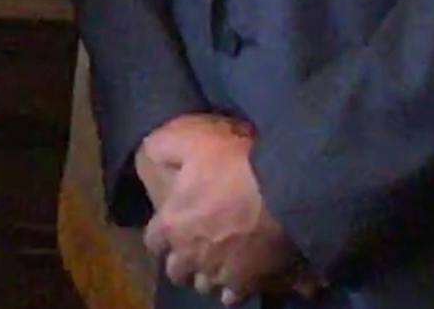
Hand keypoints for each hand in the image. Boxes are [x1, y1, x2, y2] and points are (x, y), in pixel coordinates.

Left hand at [140, 115, 305, 301]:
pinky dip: (235, 288)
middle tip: (195, 246)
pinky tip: (242, 275)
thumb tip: (149, 149)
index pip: (153, 241)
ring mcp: (220, 272)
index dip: (161, 234)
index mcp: (173, 223)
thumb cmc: (233, 165)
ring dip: (207, 274)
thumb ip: (164, 146)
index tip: (171, 226)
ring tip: (218, 261)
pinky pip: (234, 297)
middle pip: (176, 270)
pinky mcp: (248, 283)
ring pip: (204, 285)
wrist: (284, 191)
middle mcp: (191, 254)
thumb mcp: (190, 140)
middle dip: (182, 261)